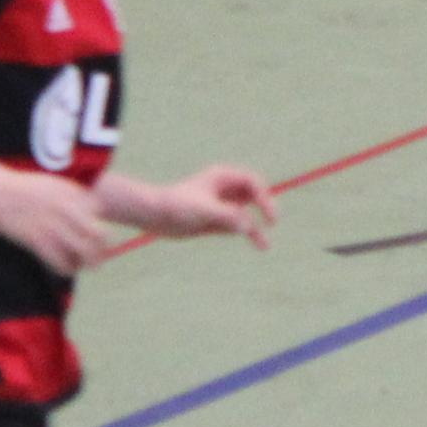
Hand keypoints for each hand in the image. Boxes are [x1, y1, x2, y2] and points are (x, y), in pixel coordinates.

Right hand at [0, 168, 109, 277]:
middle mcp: (68, 208)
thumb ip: (69, 198)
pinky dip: (66, 267)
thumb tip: (87, 213)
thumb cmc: (21, 188)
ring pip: (82, 250)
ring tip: (83, 266)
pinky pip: (59, 260)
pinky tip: (65, 269)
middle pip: (98, 233)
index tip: (90, 233)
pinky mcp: (36, 239)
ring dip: (86, 262)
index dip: (96, 223)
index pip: (98, 211)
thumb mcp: (52, 185)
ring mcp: (53, 224)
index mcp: (72, 193)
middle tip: (97, 258)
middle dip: (100, 248)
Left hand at [152, 165, 281, 249]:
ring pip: (246, 215)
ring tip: (265, 247)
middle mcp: (225, 191)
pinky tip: (252, 245)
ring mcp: (221, 206)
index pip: (253, 183)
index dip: (264, 197)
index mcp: (223, 178)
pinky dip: (244, 234)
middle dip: (265, 209)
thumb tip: (247, 227)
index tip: (268, 214)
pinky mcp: (215, 220)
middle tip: (273, 221)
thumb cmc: (176, 206)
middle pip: (254, 197)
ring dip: (256, 229)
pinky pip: (236, 227)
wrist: (153, 216)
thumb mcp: (203, 210)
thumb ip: (227, 216)